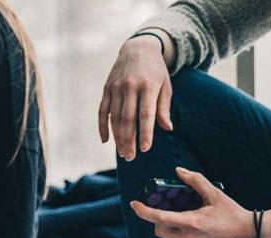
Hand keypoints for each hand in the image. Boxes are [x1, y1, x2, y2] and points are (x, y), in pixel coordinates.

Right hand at [100, 34, 172, 159]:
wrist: (138, 48)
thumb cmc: (156, 71)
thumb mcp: (165, 85)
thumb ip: (164, 107)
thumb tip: (167, 128)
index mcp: (148, 85)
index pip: (146, 113)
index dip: (145, 132)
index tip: (145, 148)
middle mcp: (130, 86)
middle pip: (128, 118)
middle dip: (129, 140)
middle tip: (130, 157)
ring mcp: (116, 87)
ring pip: (115, 117)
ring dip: (117, 137)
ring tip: (122, 153)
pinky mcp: (107, 89)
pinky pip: (103, 111)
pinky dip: (103, 127)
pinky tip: (106, 140)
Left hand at [130, 167, 253, 237]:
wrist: (252, 235)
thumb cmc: (234, 214)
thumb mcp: (215, 194)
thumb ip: (196, 181)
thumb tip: (179, 171)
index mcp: (191, 223)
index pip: (159, 219)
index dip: (144, 211)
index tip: (134, 204)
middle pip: (160, 230)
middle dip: (158, 220)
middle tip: (165, 209)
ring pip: (174, 236)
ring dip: (175, 225)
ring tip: (191, 215)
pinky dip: (188, 232)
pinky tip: (204, 226)